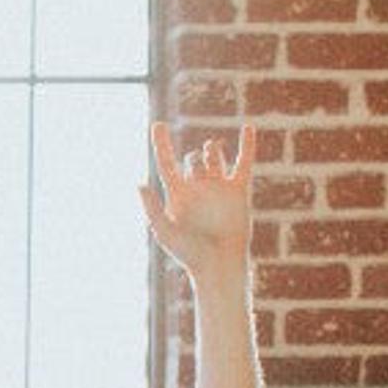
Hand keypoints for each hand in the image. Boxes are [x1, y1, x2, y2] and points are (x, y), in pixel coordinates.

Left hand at [143, 118, 257, 290]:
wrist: (219, 264)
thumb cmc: (190, 254)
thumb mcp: (166, 232)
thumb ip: (153, 210)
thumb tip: (140, 184)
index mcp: (177, 195)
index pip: (166, 162)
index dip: (161, 144)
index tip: (158, 124)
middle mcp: (197, 188)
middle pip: (192, 159)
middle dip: (194, 158)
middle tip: (197, 168)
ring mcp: (218, 188)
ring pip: (214, 156)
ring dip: (212, 149)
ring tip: (212, 150)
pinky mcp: (238, 191)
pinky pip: (243, 163)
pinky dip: (247, 146)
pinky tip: (248, 128)